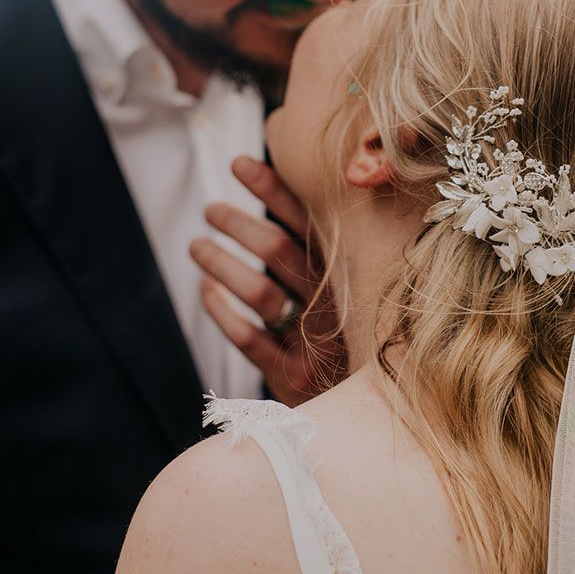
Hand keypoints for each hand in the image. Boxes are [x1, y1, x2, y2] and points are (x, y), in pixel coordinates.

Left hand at [189, 156, 346, 405]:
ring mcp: (315, 343)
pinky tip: (205, 292)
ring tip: (196, 245)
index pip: (308, 221)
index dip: (272, 189)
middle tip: (211, 209)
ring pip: (260, 293)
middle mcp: (338, 305)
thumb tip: (301, 192)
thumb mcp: (367, 290)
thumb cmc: (367, 337)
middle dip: (239, 224)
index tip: (239, 163)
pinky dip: (222, 313)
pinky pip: (250, 340)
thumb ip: (340, 250)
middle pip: (279, 252)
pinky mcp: (294, 377)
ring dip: (222, 264)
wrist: (378, 409)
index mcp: (356, 274)